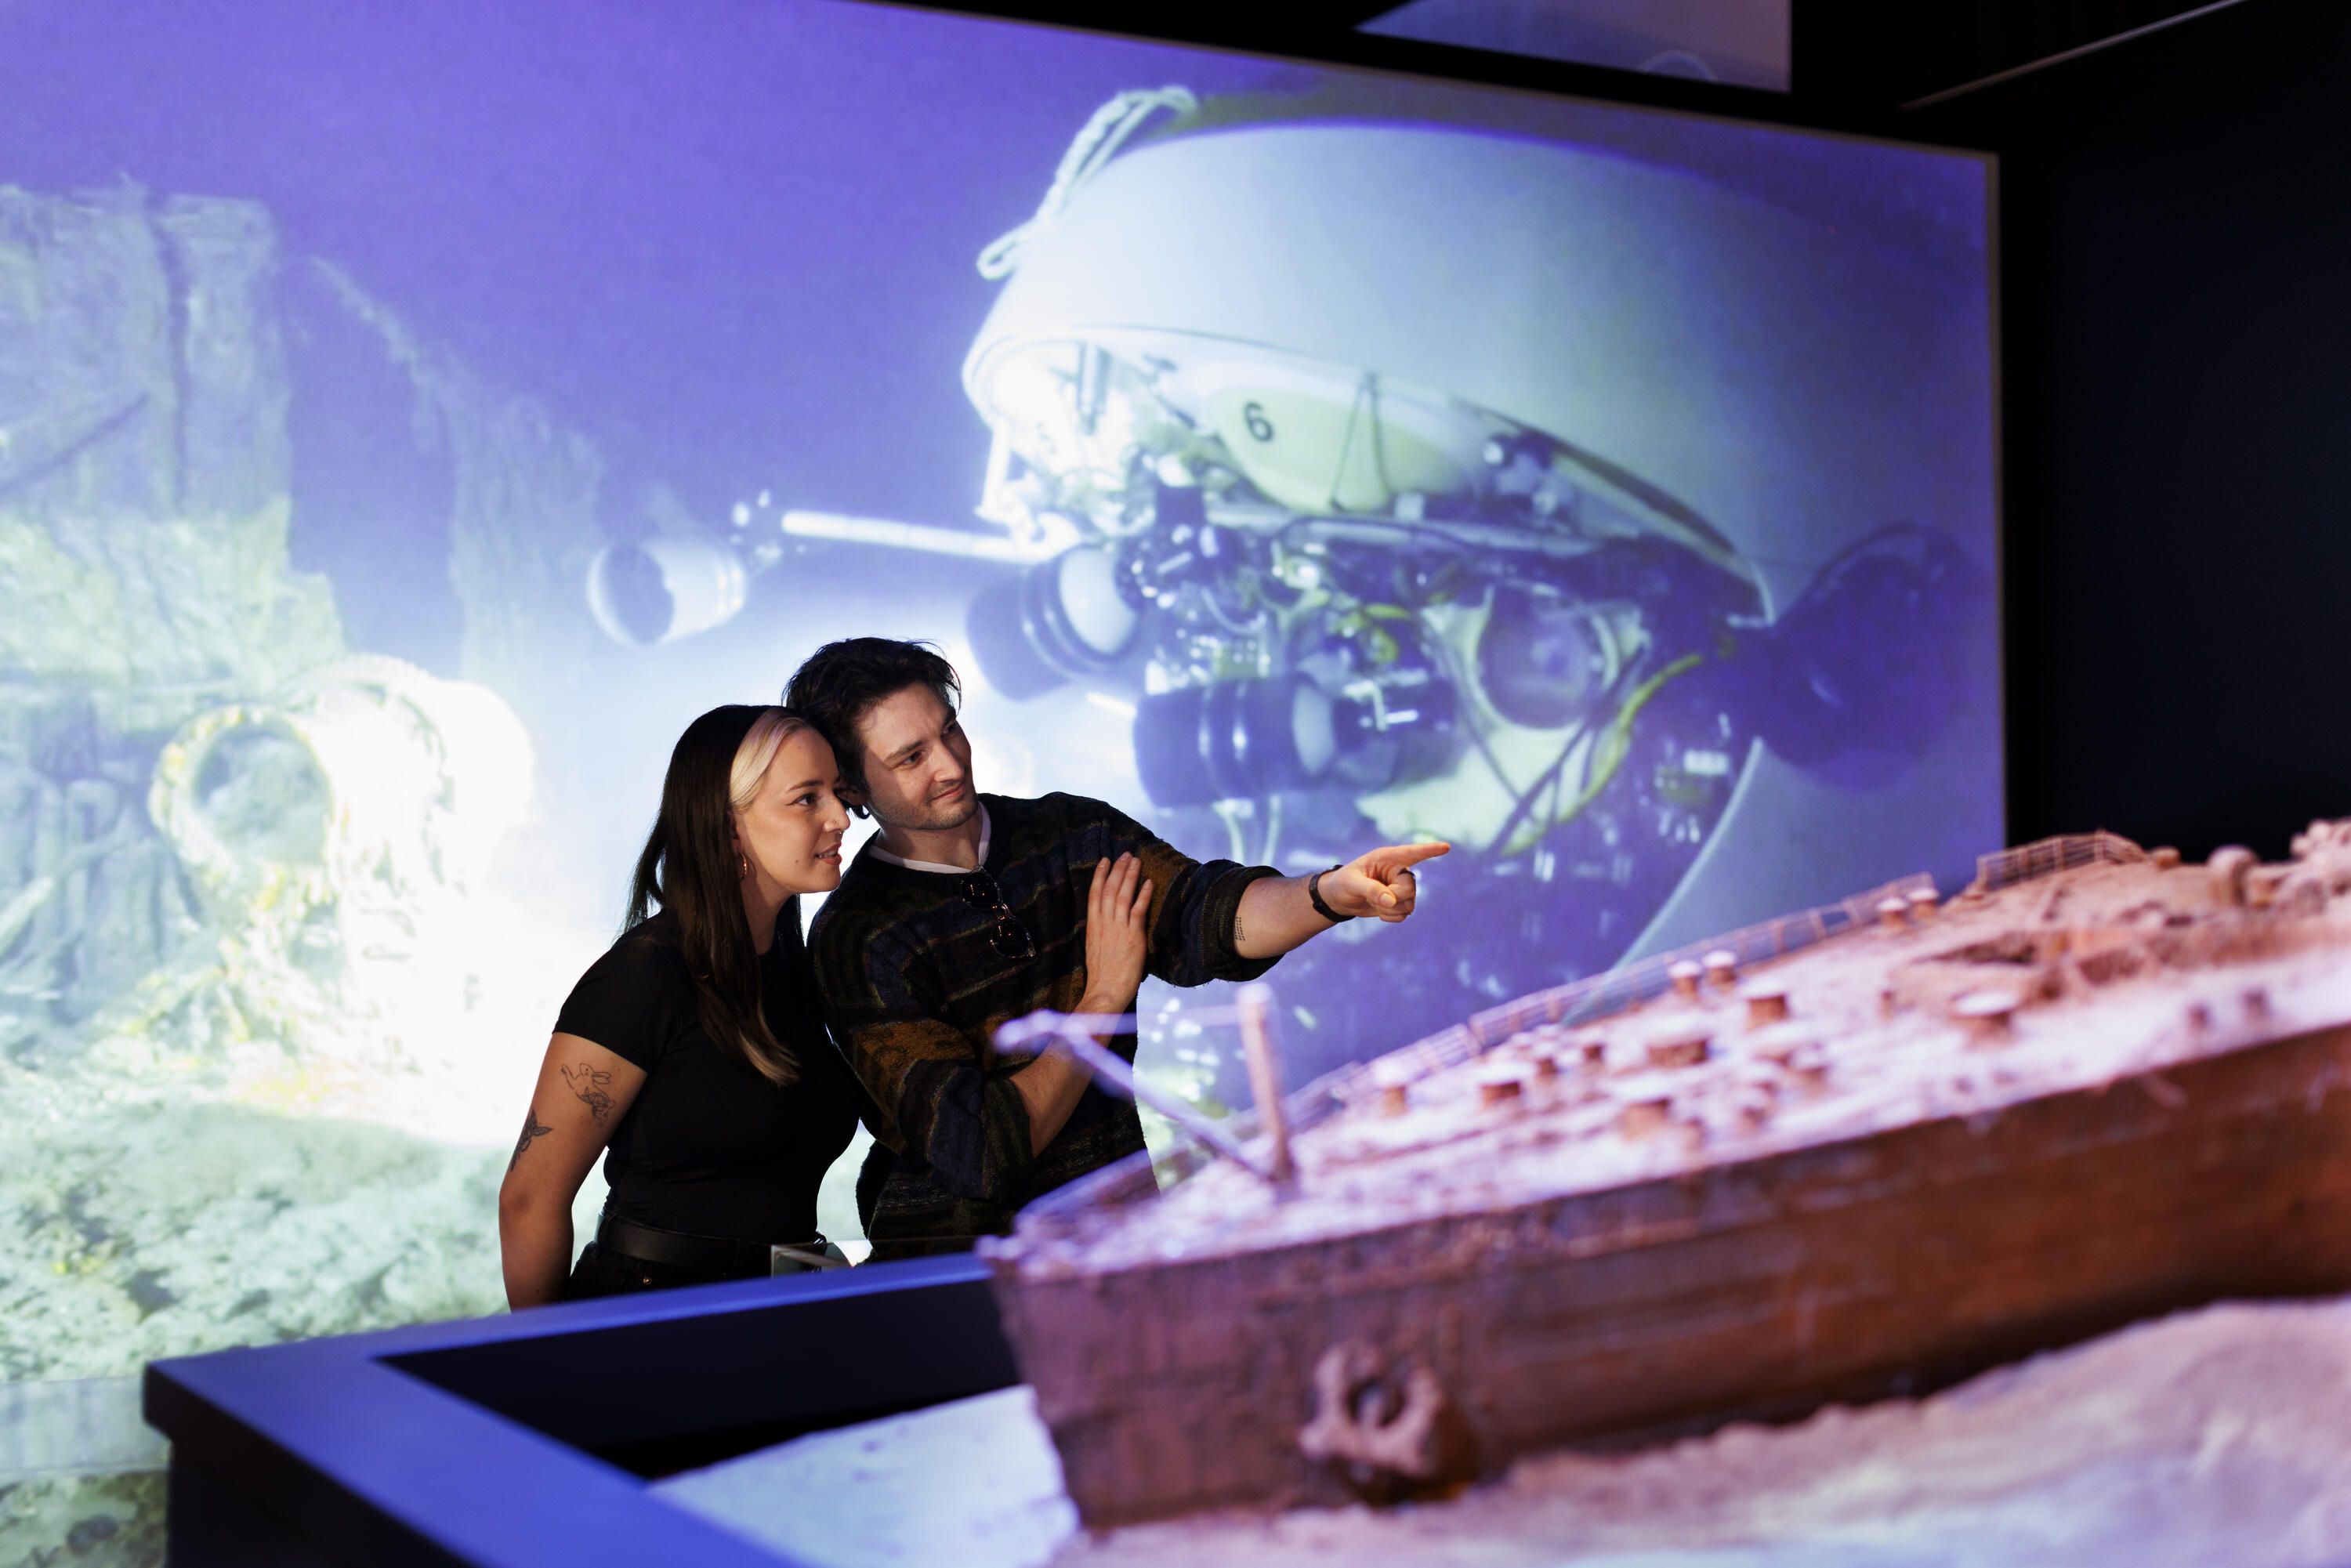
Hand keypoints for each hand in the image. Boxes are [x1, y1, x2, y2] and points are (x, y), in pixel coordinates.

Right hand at [1078, 854, 1151, 1012]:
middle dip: (1118, 869)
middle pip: (1110, 889)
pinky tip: (1149, 883)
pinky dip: (1143, 895)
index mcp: (1092, 926)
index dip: (1101, 875)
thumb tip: (1107, 925)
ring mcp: (1118, 928)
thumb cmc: (1102, 976)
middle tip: (1125, 854)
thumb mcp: (1095, 949)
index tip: (1105, 860)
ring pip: (1123, 895)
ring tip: (1136, 861)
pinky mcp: (1132, 936)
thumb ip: (1101, 933)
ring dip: (1130, 876)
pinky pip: (1138, 910)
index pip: (1095, 894)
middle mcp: (1104, 923)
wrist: (1105, 991)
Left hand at [1319, 841, 1449, 922]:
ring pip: (1409, 903)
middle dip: (1393, 898)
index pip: (1412, 853)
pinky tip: (1378, 910)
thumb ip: (1371, 889)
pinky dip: (1389, 917)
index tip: (1446, 847)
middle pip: (1410, 888)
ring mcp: (1401, 887)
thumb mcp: (1351, 883)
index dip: (1429, 850)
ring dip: (1390, 909)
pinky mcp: (1400, 902)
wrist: (1340, 899)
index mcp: (1387, 858)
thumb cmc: (1342, 883)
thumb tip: (1392, 901)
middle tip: (1374, 898)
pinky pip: (1404, 914)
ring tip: (1373, 901)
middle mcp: (1398, 871)